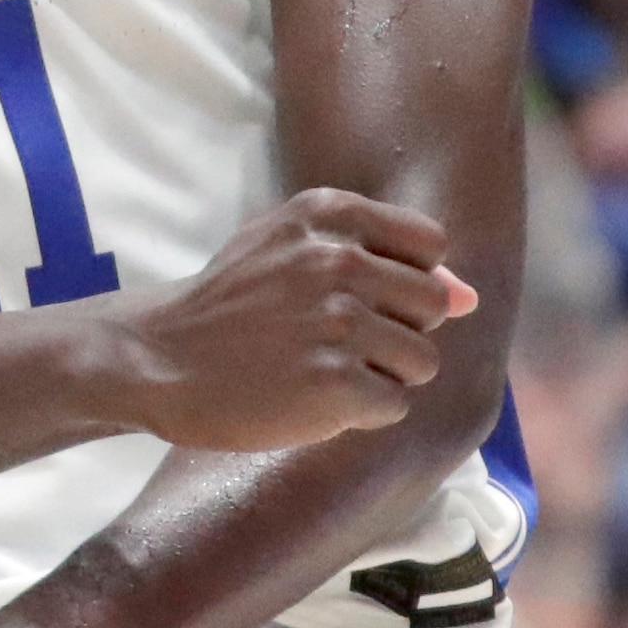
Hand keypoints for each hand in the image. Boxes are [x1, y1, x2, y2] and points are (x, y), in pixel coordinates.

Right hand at [111, 191, 474, 449]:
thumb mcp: (291, 248)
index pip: (430, 247)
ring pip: (422, 361)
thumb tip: (469, 297)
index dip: (403, 282)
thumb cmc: (231, 303)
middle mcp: (339, 260)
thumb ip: (384, 257)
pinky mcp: (335, 384)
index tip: (357, 299)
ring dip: (381, 376)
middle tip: (335, 343)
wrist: (158, 357)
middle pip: (434, 307)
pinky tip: (313, 400)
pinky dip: (360, 413)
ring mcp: (339, 323)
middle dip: (398, 332)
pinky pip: (394, 405)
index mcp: (331, 215)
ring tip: (322, 371)